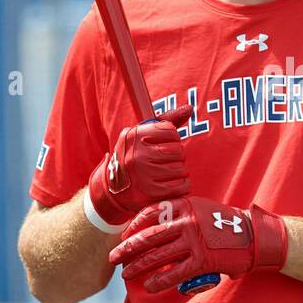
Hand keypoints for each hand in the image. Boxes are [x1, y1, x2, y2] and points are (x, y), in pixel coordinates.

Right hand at [83, 104, 194, 231]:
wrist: (112, 190)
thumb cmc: (133, 158)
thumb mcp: (141, 136)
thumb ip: (167, 121)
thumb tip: (190, 109)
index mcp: (133, 136)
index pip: (170, 131)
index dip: (172, 139)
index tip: (164, 145)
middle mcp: (136, 155)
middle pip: (178, 150)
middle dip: (177, 156)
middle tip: (166, 162)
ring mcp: (142, 175)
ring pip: (181, 169)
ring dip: (180, 172)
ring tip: (167, 174)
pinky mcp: (150, 193)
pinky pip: (182, 186)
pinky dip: (183, 186)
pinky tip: (173, 185)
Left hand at [107, 196, 288, 292]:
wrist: (253, 236)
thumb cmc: (227, 224)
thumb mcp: (202, 209)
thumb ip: (181, 215)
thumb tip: (158, 229)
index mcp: (185, 205)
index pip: (151, 213)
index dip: (134, 226)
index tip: (124, 236)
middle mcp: (187, 221)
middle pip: (149, 236)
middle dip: (128, 249)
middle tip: (113, 257)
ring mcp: (194, 241)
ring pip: (158, 256)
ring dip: (138, 266)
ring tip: (125, 274)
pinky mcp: (202, 261)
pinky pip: (175, 273)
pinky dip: (159, 281)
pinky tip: (148, 286)